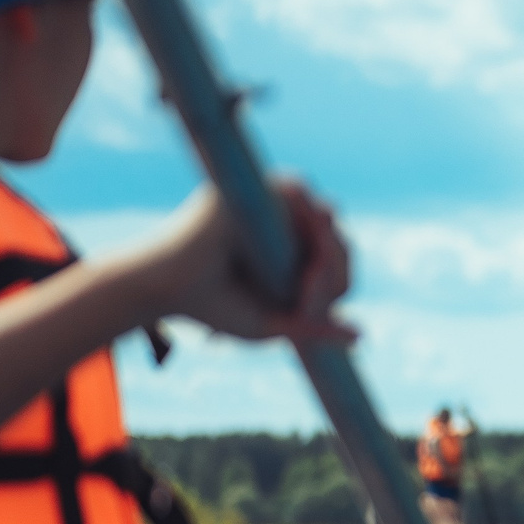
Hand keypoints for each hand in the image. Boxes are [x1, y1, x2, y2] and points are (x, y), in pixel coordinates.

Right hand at [149, 179, 355, 344]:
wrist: (162, 289)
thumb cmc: (211, 307)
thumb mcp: (272, 324)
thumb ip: (315, 326)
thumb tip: (361, 336)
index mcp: (290, 252)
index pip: (337, 263)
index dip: (338, 287)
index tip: (312, 311)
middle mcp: (284, 223)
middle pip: (339, 244)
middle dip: (336, 277)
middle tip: (304, 302)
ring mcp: (270, 202)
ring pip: (326, 221)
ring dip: (327, 256)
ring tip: (304, 285)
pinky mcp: (252, 187)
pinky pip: (298, 194)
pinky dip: (309, 224)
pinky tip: (306, 258)